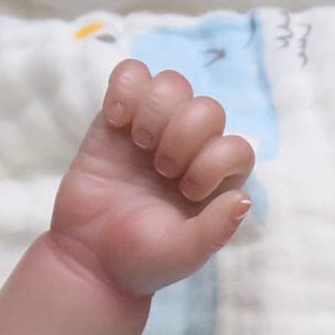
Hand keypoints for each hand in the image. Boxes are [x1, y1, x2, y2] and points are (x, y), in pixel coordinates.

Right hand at [49, 59, 256, 298]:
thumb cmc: (144, 260)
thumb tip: (243, 198)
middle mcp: (193, 152)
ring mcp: (155, 130)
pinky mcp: (118, 119)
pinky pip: (132, 74)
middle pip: (207, 108)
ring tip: (139, 143)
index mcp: (217, 183)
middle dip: (184, 134)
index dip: (214, 160)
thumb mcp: (186, 253)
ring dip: (157, 110)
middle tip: (161, 168)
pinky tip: (116, 120)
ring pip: (173, 84)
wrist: (90, 258)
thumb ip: (216, 229)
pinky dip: (126, 87)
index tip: (187, 189)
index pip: (237, 147)